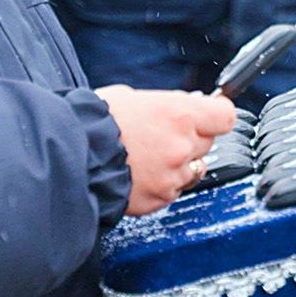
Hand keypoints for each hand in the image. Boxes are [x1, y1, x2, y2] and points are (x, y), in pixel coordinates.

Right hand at [98, 86, 238, 216]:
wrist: (69, 157)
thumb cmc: (94, 123)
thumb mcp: (133, 98)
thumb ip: (167, 105)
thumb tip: (186, 107)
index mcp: (179, 114)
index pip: (225, 116)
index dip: (217, 115)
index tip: (211, 114)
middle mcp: (182, 146)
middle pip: (207, 142)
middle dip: (190, 138)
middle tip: (162, 135)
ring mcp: (172, 176)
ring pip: (192, 169)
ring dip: (178, 164)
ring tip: (147, 157)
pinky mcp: (160, 199)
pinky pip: (172, 190)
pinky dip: (161, 184)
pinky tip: (139, 174)